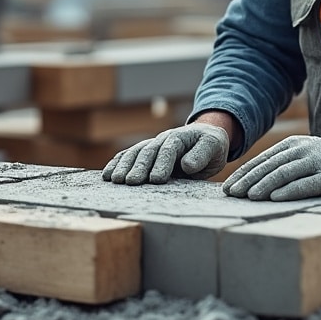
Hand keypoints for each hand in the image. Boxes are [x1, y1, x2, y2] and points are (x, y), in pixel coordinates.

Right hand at [102, 123, 229, 184]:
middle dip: (138, 167)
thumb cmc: (211, 144)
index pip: (169, 150)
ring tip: (114, 180)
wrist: (205, 136)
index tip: (156, 179)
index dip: (161, 164)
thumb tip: (186, 165)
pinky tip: (107, 174)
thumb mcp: (213, 147)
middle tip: (130, 182)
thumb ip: (202, 155)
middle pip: (148, 152)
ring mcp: (152, 145)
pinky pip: (129, 156)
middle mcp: (162, 140)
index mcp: (180, 138)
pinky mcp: (146, 153)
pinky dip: (117, 164)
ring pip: (134, 153)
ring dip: (123, 166)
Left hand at [222, 135, 320, 201]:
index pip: (261, 160)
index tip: (226, 188)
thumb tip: (252, 183)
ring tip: (248, 196)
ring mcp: (316, 161)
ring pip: (284, 173)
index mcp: (292, 146)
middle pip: (269, 166)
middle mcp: (302, 150)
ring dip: (264, 185)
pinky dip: (289, 190)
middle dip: (247, 180)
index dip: (242, 174)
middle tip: (230, 194)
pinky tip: (275, 198)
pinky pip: (306, 184)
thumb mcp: (304, 157)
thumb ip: (283, 165)